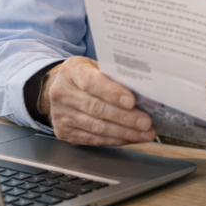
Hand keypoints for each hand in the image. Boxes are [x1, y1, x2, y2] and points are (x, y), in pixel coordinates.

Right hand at [38, 57, 155, 145]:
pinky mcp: (64, 132)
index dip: (112, 93)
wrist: (60, 88)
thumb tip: (142, 90)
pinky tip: (131, 138)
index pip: (91, 82)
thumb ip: (113, 75)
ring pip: (96, 127)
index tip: (132, 101)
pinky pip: (93, 139)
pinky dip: (115, 140)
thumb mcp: (96, 66)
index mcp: (71, 71)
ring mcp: (61, 115)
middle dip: (124, 117)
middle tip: (146, 122)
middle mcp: (62, 93)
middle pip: (96, 108)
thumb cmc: (86, 75)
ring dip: (124, 132)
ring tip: (144, 133)